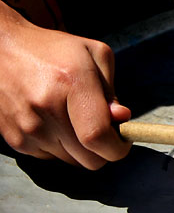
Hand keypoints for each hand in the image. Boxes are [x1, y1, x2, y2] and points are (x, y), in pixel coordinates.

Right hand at [0, 4, 131, 168]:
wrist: (2, 50)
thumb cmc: (53, 50)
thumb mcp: (94, 55)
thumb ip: (111, 90)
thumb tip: (121, 119)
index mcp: (71, 83)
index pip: (98, 136)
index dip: (117, 147)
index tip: (123, 142)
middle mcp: (46, 108)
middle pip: (89, 159)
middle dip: (104, 150)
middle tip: (103, 130)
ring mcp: (27, 127)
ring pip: (73, 162)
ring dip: (81, 149)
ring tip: (75, 120)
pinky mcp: (15, 140)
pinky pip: (52, 158)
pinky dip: (61, 147)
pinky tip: (56, 123)